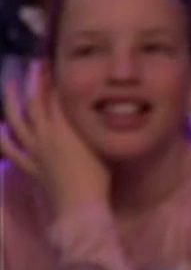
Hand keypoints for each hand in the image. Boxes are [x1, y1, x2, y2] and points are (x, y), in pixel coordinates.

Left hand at [1, 61, 110, 212]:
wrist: (81, 206)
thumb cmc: (99, 177)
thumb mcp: (101, 144)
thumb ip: (92, 125)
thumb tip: (94, 109)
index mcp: (65, 129)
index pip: (57, 96)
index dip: (54, 78)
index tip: (55, 63)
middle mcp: (46, 136)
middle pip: (34, 102)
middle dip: (34, 81)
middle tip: (36, 65)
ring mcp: (35, 151)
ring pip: (17, 121)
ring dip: (12, 100)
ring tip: (11, 84)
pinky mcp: (30, 166)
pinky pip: (11, 150)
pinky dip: (3, 138)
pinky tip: (0, 128)